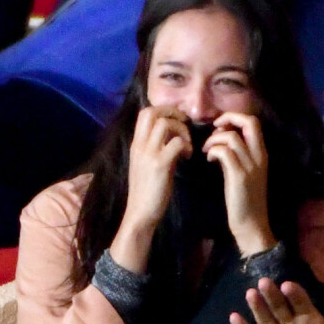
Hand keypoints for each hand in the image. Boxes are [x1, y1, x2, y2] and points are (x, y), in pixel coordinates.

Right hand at [110, 106, 191, 272]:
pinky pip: (176, 143)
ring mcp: (148, 154)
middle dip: (173, 112)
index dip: (164, 110)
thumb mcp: (145, 164)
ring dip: (182, 130)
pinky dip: (186, 145)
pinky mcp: (160, 165)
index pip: (145, 112)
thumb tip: (170, 136)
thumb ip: (154, 148)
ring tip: (187, 145)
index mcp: (136, 144)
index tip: (178, 121)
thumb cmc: (146, 191)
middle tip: (185, 124)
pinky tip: (188, 157)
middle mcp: (140, 145)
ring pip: (165, 123)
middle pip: (153, 111)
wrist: (140, 214)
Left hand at [203, 112, 274, 254]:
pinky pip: (224, 152)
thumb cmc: (243, 199)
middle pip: (248, 122)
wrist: (251, 224)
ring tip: (207, 149)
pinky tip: (209, 159)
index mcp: (261, 153)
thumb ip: (235, 154)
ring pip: (231, 136)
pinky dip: (213, 151)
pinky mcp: (240, 176)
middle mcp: (259, 156)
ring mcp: (251, 166)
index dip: (234, 117)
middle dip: (228, 118)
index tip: (220, 126)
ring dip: (214, 139)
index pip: (253, 122)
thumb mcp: (242, 171)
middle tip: (214, 128)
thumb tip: (220, 138)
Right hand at [230, 278, 323, 323]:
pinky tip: (234, 317)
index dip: (293, 293)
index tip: (288, 286)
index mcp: (310, 317)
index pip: (299, 300)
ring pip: (265, 320)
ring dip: (257, 307)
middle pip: (279, 306)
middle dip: (271, 295)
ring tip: (250, 294)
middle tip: (264, 282)